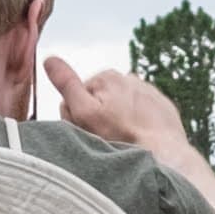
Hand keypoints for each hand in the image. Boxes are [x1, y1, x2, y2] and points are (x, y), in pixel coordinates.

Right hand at [45, 56, 190, 161]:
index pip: (78, 97)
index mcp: (107, 76)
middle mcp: (129, 78)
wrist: (165, 154)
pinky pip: (143, 117)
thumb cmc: (122, 138)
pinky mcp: (163, 108)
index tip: (89, 131)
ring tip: (126, 142)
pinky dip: (139, 127)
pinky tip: (141, 140)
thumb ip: (66, 85)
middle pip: (101, 102)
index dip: (78, 117)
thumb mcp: (85, 113)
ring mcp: (149, 92)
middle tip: (108, 139)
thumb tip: (49, 59)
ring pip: (122, 110)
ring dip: (120, 124)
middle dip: (100, 119)